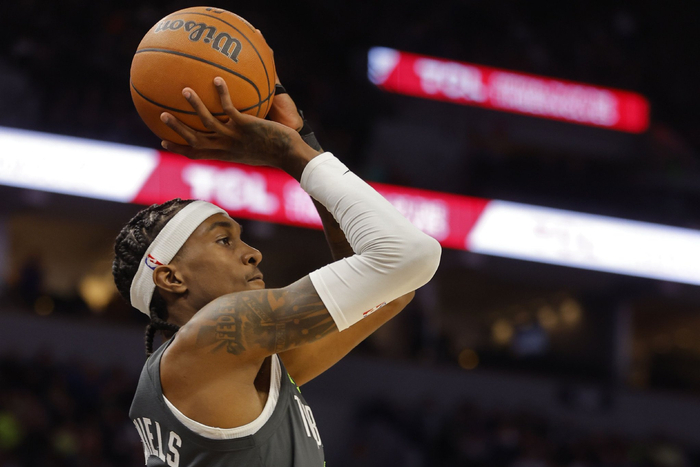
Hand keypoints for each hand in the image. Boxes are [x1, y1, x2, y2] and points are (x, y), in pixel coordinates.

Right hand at [160, 78, 319, 178]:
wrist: (289, 155)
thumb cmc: (275, 152)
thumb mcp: (253, 149)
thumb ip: (240, 139)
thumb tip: (233, 125)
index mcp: (225, 154)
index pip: (196, 154)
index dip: (179, 150)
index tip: (163, 143)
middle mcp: (226, 148)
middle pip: (194, 140)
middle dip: (177, 129)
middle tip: (161, 116)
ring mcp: (235, 137)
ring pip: (207, 123)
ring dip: (194, 107)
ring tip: (185, 91)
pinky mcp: (246, 127)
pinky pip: (229, 108)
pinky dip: (222, 94)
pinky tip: (218, 80)